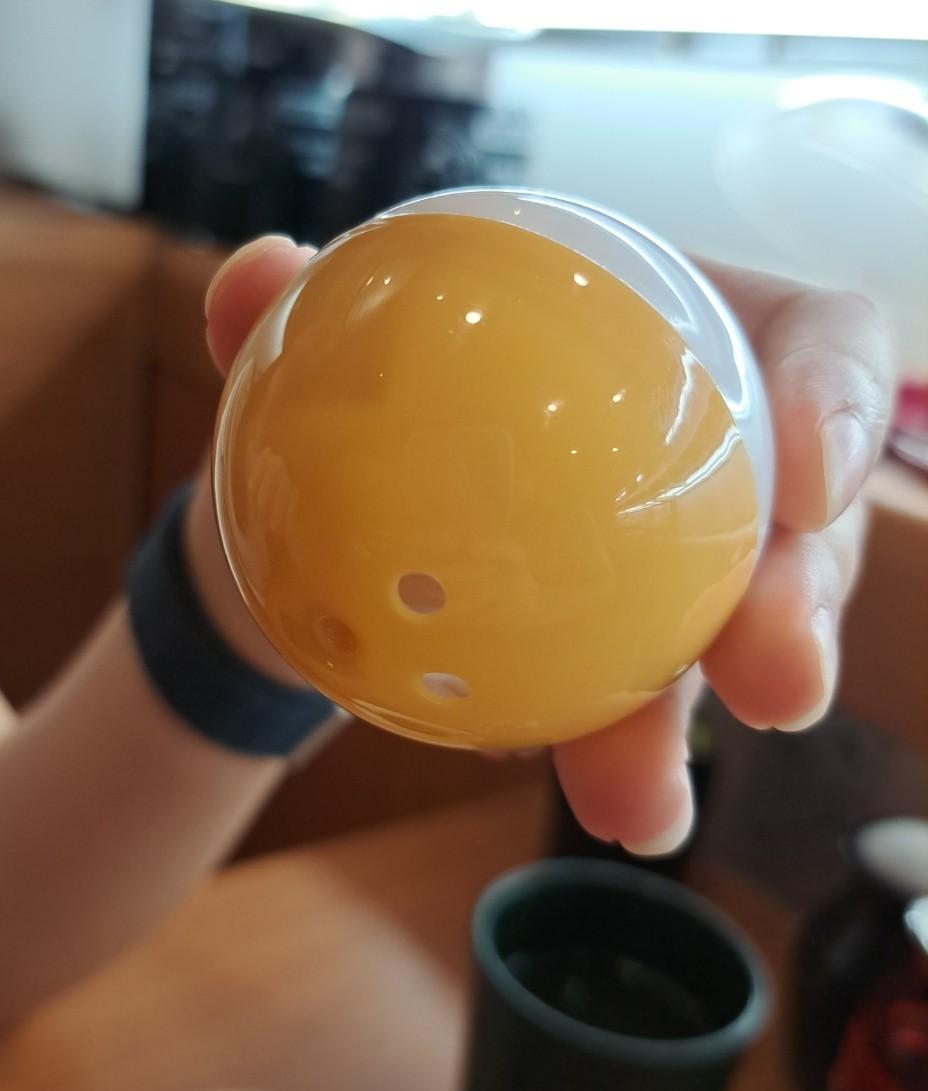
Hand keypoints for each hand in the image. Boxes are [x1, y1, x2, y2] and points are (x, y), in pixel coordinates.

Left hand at [198, 236, 895, 853]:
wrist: (321, 520)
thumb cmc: (362, 402)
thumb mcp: (315, 353)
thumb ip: (281, 312)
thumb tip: (251, 282)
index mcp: (663, 330)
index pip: (803, 339)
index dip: (839, 396)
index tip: (807, 482)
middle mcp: (692, 446)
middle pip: (793, 517)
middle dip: (802, 602)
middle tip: (771, 680)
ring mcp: (665, 557)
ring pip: (727, 634)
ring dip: (699, 722)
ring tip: (643, 802)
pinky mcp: (623, 648)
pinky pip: (647, 701)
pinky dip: (627, 755)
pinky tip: (609, 808)